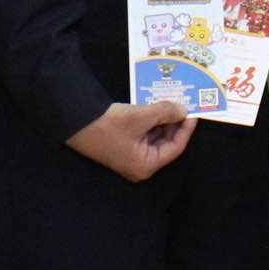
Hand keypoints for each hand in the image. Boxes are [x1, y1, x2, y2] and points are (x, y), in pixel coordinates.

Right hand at [68, 102, 197, 181]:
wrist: (75, 121)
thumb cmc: (110, 124)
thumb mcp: (141, 116)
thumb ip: (166, 113)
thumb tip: (183, 110)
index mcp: (146, 165)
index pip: (175, 148)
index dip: (185, 129)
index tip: (193, 114)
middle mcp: (139, 165)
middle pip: (165, 143)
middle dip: (173, 124)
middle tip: (182, 106)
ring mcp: (130, 156)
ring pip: (154, 138)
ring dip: (162, 121)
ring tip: (171, 104)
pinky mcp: (122, 146)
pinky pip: (143, 135)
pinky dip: (150, 122)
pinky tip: (155, 107)